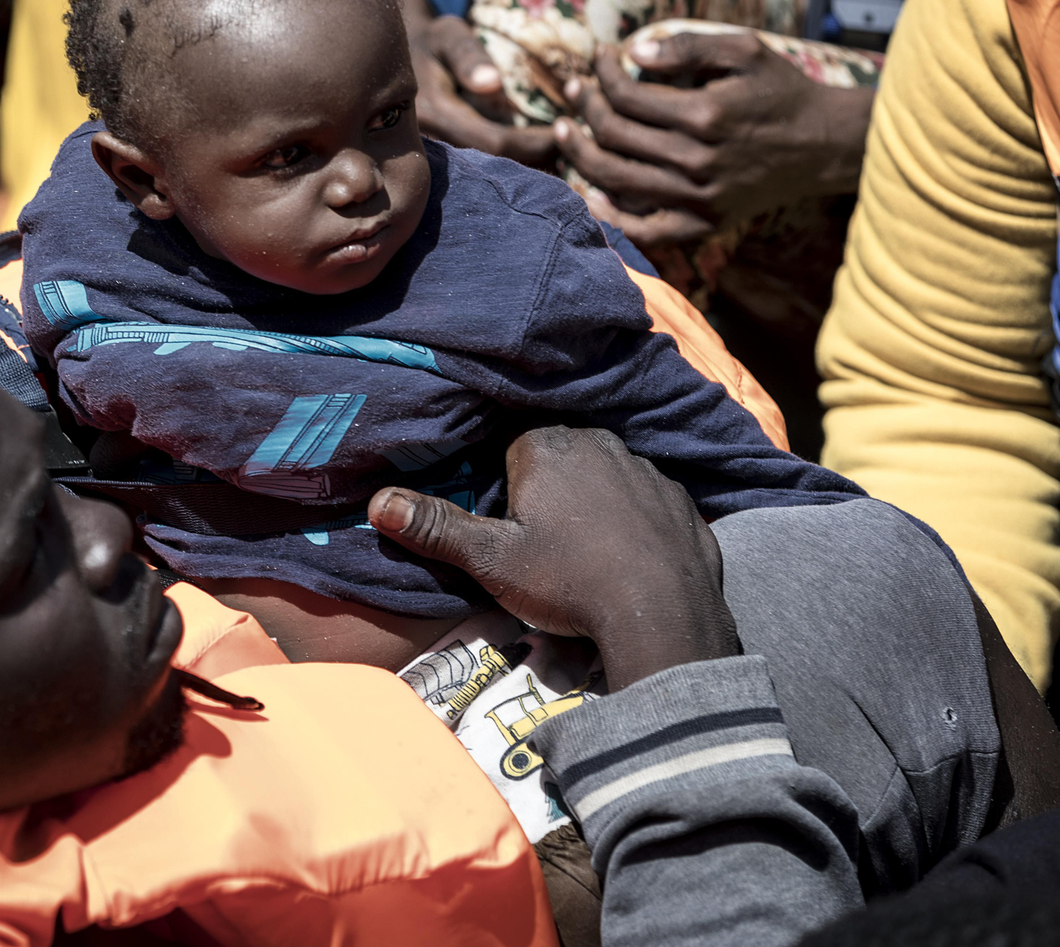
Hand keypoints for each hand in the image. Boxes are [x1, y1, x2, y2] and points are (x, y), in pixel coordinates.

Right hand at [367, 426, 738, 690]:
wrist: (660, 616)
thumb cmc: (567, 583)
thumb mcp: (491, 561)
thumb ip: (437, 528)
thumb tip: (379, 501)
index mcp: (547, 447)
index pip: (512, 455)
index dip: (507, 496)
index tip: (512, 536)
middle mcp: (599, 443)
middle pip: (559, 462)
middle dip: (549, 495)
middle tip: (546, 550)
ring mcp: (646, 469)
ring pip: (603, 479)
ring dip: (592, 506)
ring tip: (587, 558)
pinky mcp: (680, 500)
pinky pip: (645, 502)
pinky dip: (634, 524)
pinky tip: (627, 560)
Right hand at [399, 0, 556, 166]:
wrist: (396, 55)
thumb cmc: (429, 38)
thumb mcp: (446, 34)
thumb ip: (467, 54)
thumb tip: (492, 83)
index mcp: (435, 114)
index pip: (493, 142)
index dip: (534, 142)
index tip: (567, 128)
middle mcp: (434, 142)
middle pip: (495, 165)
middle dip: (537, 160)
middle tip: (576, 151)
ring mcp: (438, 152)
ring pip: (491, 170)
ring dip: (528, 165)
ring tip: (566, 156)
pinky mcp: (446, 152)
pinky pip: (483, 163)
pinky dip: (513, 160)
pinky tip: (540, 155)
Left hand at [552, 28, 872, 248]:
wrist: (823, 145)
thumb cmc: (781, 91)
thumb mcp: (745, 51)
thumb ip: (688, 47)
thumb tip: (633, 51)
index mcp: (705, 115)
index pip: (626, 95)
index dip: (602, 73)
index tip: (599, 57)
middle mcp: (697, 161)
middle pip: (613, 136)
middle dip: (582, 106)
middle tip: (573, 88)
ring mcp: (699, 198)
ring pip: (615, 180)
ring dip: (579, 154)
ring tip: (565, 130)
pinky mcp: (704, 223)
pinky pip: (644, 230)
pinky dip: (611, 215)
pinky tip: (590, 192)